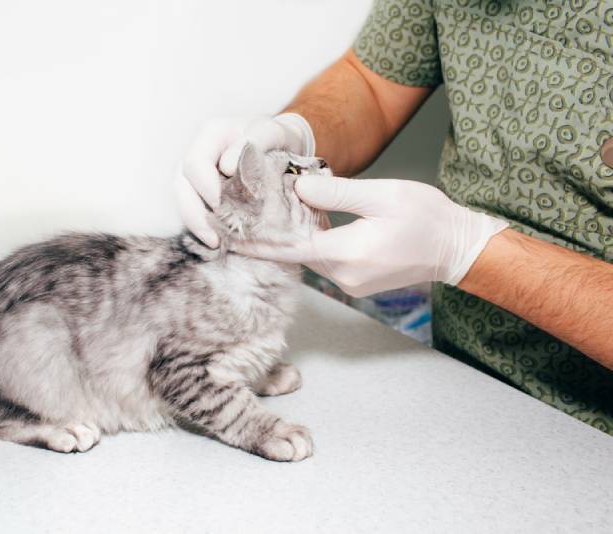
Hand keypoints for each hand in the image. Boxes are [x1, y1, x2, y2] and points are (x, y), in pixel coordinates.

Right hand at [175, 114, 314, 247]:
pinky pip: (193, 208)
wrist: (279, 143)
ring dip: (196, 223)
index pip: (195, 162)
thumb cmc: (275, 137)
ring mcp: (197, 172)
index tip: (220, 205)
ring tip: (215, 242)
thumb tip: (226, 167)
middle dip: (195, 213)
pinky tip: (217, 239)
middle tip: (214, 236)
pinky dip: (203, 225)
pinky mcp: (201, 189)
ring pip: (183, 199)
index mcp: (212, 134)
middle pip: (181, 184)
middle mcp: (198, 151)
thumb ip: (256, 141)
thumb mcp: (273, 132)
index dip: (204, 186)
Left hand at [232, 175, 508, 297]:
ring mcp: (351, 282)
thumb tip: (298, 186)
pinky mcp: (358, 282)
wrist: (458, 249)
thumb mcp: (382, 196)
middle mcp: (344, 275)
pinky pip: (325, 262)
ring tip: (268, 215)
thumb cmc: (427, 218)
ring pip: (310, 257)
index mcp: (347, 253)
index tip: (229, 235)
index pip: (288, 248)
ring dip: (291, 239)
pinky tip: (304, 224)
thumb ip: (337, 193)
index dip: (256, 241)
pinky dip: (311, 244)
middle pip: (295, 254)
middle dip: (270, 236)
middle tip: (243, 216)